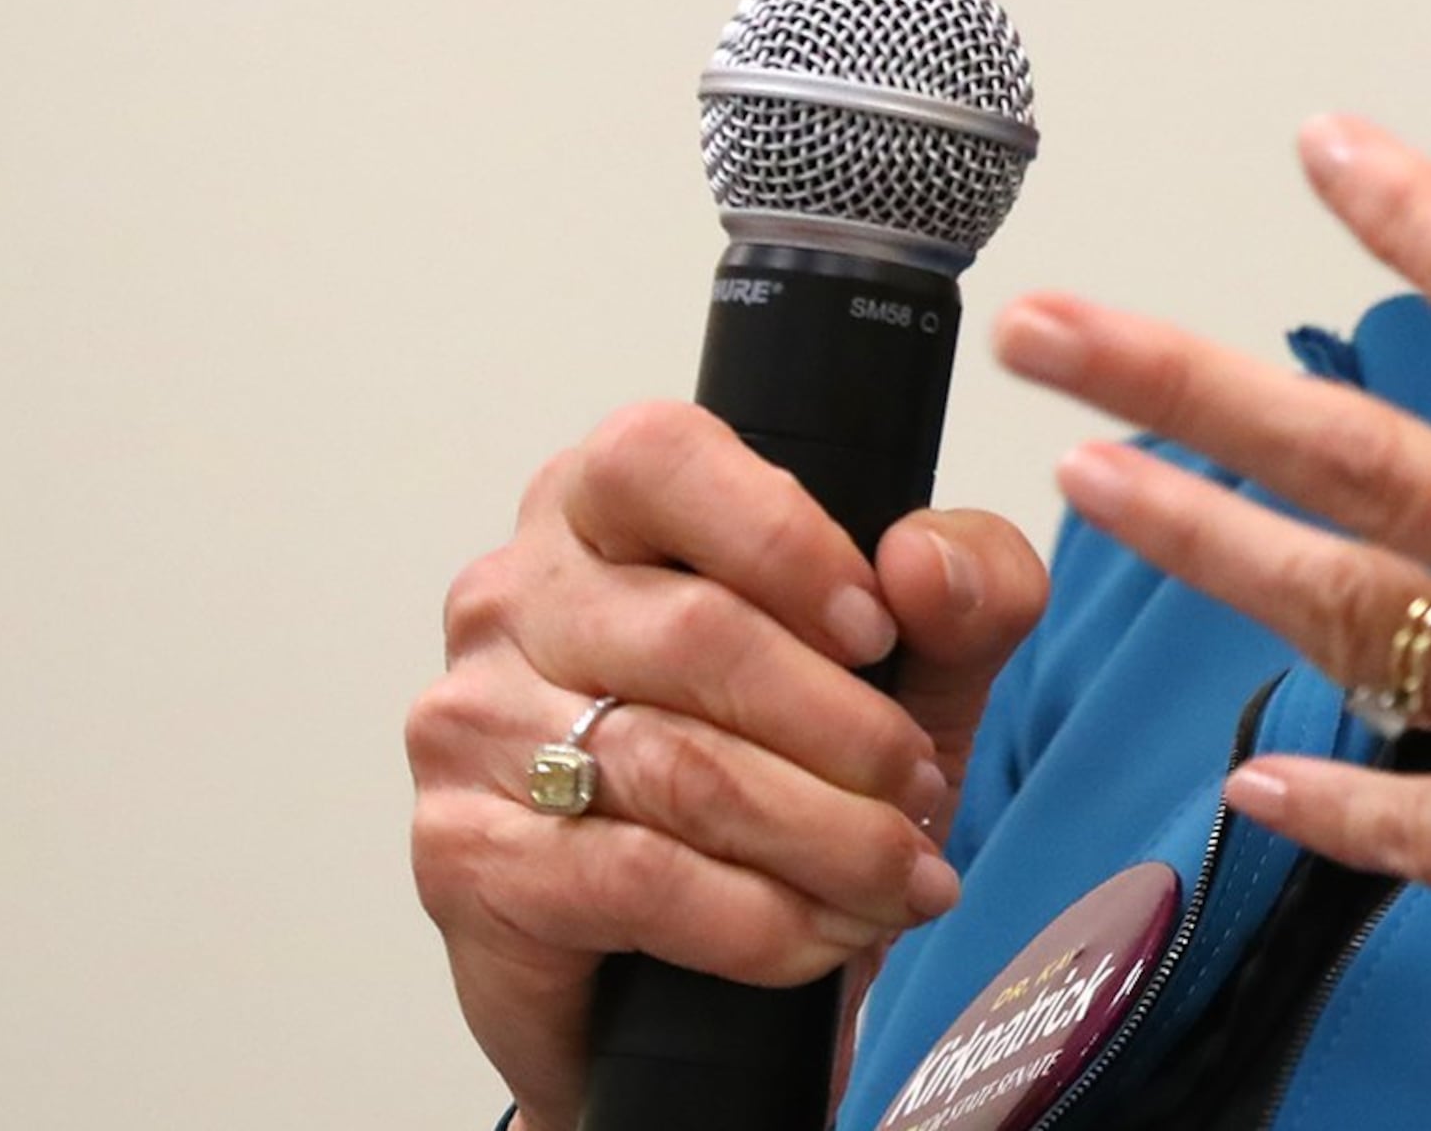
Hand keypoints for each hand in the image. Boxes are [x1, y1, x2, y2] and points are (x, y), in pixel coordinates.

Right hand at [404, 402, 1049, 1130]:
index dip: (782, 541)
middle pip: (695, 634)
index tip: (876, 630)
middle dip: (847, 731)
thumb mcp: (917, 664)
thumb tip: (924, 564)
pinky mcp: (464, 853)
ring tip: (902, 876)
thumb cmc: (791, 767)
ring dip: (826, 836)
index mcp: (600, 505)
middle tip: (921, 790)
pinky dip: (761, 916)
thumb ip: (965, 587)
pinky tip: (825, 932)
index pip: (660, 459)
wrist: (696, 972)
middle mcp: (514, 596)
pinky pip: (636, 879)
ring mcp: (472, 723)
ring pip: (677, 767)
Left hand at [996, 117, 1430, 1130]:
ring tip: (1077, 482)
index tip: (1321, 142)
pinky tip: (1241, 785)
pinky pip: (1402, 824)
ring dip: (1199, 546)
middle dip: (1195, 380)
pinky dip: (1321, 806)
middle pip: (1368, 460)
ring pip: (1341, 615)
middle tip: (1057, 323)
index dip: (1423, 221)